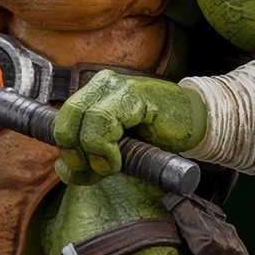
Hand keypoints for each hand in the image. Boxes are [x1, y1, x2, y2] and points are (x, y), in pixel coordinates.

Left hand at [53, 71, 205, 184]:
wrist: (195, 123)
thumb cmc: (157, 136)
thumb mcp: (113, 154)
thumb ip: (87, 162)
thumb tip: (64, 169)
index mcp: (92, 95)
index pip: (58, 122)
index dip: (65, 150)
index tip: (80, 169)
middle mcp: (101, 85)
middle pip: (64, 120)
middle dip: (73, 152)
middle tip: (94, 169)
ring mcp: (116, 86)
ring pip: (81, 120)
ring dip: (92, 152)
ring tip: (112, 164)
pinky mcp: (133, 94)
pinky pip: (102, 121)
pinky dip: (105, 147)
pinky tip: (120, 156)